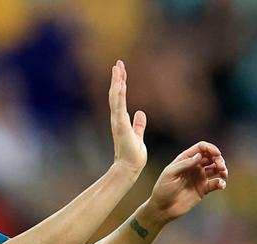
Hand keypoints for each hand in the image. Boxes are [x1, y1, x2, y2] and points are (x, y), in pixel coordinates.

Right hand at [110, 60, 146, 174]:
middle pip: (116, 94)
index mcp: (121, 120)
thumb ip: (138, 125)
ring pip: (116, 97)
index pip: (120, 98)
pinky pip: (119, 106)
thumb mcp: (138, 136)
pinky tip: (120, 83)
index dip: (120, 84)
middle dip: (117, 78)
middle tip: (118, 63)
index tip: (122, 71)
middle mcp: (117, 119)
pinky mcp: (120, 125)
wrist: (129, 168)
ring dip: (117, 82)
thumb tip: (141, 113)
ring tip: (118, 67)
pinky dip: (119, 94)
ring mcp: (117, 121)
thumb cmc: (133, 155)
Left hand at [147, 141, 227, 222]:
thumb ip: (185, 164)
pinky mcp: (203, 189)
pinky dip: (221, 183)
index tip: (217, 154)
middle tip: (221, 166)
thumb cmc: (163, 189)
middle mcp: (194, 166)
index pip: (201, 148)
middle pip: (211, 157)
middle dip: (219, 159)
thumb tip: (199, 156)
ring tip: (224, 174)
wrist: (163, 208)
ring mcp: (199, 177)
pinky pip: (216, 183)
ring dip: (222, 169)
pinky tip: (221, 185)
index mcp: (185, 159)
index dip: (210, 148)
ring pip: (215, 168)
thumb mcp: (170, 173)